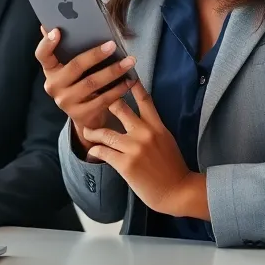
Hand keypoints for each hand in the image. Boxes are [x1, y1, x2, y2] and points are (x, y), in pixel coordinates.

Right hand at [35, 28, 137, 134]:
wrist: (85, 116)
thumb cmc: (79, 83)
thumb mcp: (70, 68)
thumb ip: (66, 48)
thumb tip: (51, 25)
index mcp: (50, 70)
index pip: (42, 55)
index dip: (47, 43)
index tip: (57, 31)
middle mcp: (54, 86)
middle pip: (75, 67)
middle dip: (96, 55)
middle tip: (113, 45)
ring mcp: (66, 102)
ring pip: (92, 83)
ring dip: (113, 71)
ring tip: (129, 61)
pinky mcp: (81, 115)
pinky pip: (102, 99)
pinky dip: (118, 89)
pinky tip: (129, 81)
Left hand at [78, 83, 207, 219]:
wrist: (177, 191)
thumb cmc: (172, 167)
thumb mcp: (166, 140)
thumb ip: (152, 127)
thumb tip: (138, 116)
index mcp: (157, 126)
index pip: (144, 99)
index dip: (132, 84)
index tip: (122, 74)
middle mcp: (145, 133)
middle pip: (119, 107)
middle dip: (103, 101)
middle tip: (92, 98)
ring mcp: (134, 148)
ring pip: (104, 132)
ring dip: (92, 132)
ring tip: (87, 132)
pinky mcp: (125, 163)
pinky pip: (102, 151)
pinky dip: (94, 150)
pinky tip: (92, 151)